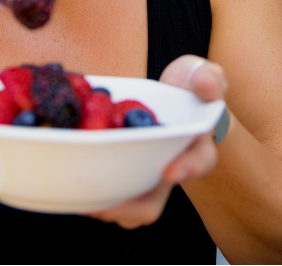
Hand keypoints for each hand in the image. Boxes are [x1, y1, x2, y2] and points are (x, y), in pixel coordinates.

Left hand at [90, 55, 227, 228]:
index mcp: (196, 145)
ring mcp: (146, 177)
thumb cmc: (189, 87)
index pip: (199, 162)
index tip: (169, 172)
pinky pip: (112, 196)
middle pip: (153, 203)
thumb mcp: (200, 74)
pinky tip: (75, 187)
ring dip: (107, 208)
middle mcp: (170, 170)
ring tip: (83, 203)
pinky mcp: (125, 175)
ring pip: (128, 208)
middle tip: (104, 205)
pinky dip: (94, 196)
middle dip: (129, 208)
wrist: (174, 98)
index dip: (187, 169)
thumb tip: (206, 86)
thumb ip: (207, 77)